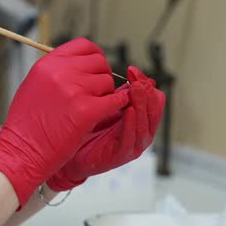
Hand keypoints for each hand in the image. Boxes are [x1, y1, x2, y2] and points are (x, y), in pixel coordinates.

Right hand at [0, 38, 129, 204]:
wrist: (22, 152)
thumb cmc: (26, 125)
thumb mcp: (34, 86)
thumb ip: (55, 71)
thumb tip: (78, 63)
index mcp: (48, 64)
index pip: (84, 45)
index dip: (95, 57)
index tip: (96, 69)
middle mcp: (61, 72)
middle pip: (99, 62)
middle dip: (102, 77)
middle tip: (97, 94)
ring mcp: (75, 91)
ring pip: (108, 82)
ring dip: (106, 95)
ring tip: (94, 108)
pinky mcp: (87, 111)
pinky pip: (116, 100)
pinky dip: (118, 105)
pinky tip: (112, 111)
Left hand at [46, 66, 164, 190]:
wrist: (71, 155)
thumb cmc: (89, 130)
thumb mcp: (106, 107)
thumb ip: (119, 94)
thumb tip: (129, 71)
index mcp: (141, 119)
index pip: (154, 97)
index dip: (145, 83)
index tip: (132, 70)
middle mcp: (142, 132)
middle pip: (154, 109)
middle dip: (146, 92)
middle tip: (136, 79)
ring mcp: (134, 145)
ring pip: (146, 123)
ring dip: (141, 105)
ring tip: (135, 90)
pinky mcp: (122, 155)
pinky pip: (132, 138)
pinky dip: (131, 124)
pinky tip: (128, 111)